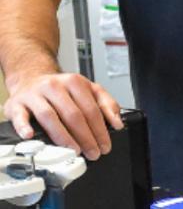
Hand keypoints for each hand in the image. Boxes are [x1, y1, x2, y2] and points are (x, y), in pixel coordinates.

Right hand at [2, 73, 122, 159]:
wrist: (30, 79)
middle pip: (73, 114)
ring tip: (73, 150)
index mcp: (74, 82)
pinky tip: (30, 136)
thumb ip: (106, 104)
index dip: (100, 130)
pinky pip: (20, 116)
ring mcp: (34, 95)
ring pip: (49, 116)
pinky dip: (24, 126)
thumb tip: (117, 123)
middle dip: (86, 137)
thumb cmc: (61, 90)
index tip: (105, 145)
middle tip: (93, 152)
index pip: (91, 109)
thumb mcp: (88, 90)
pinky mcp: (16, 104)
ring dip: (63, 136)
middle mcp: (54, 87)